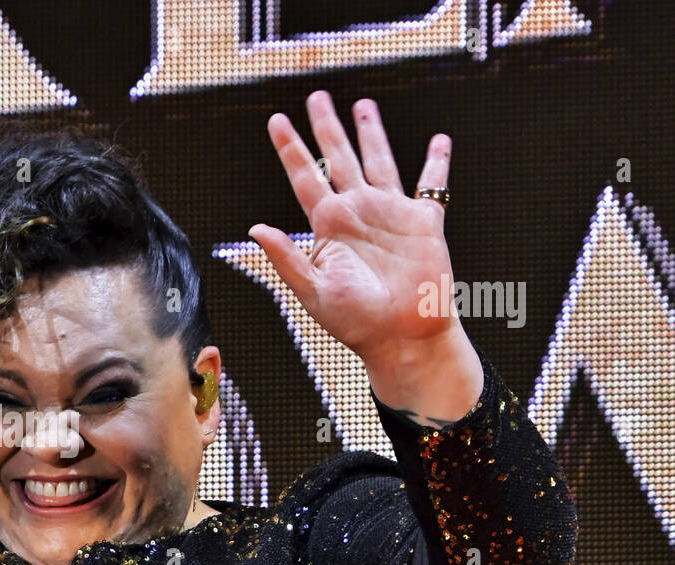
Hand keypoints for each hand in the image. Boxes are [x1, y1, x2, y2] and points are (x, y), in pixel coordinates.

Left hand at [248, 91, 456, 368]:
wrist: (402, 336)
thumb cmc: (356, 322)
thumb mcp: (312, 290)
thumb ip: (285, 257)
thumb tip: (255, 228)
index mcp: (328, 227)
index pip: (304, 177)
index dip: (291, 148)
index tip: (277, 121)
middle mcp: (357, 214)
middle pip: (338, 158)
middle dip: (326, 127)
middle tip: (317, 97)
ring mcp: (390, 214)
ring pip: (378, 161)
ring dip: (371, 133)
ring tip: (362, 105)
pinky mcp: (424, 222)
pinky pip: (432, 184)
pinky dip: (436, 162)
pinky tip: (438, 141)